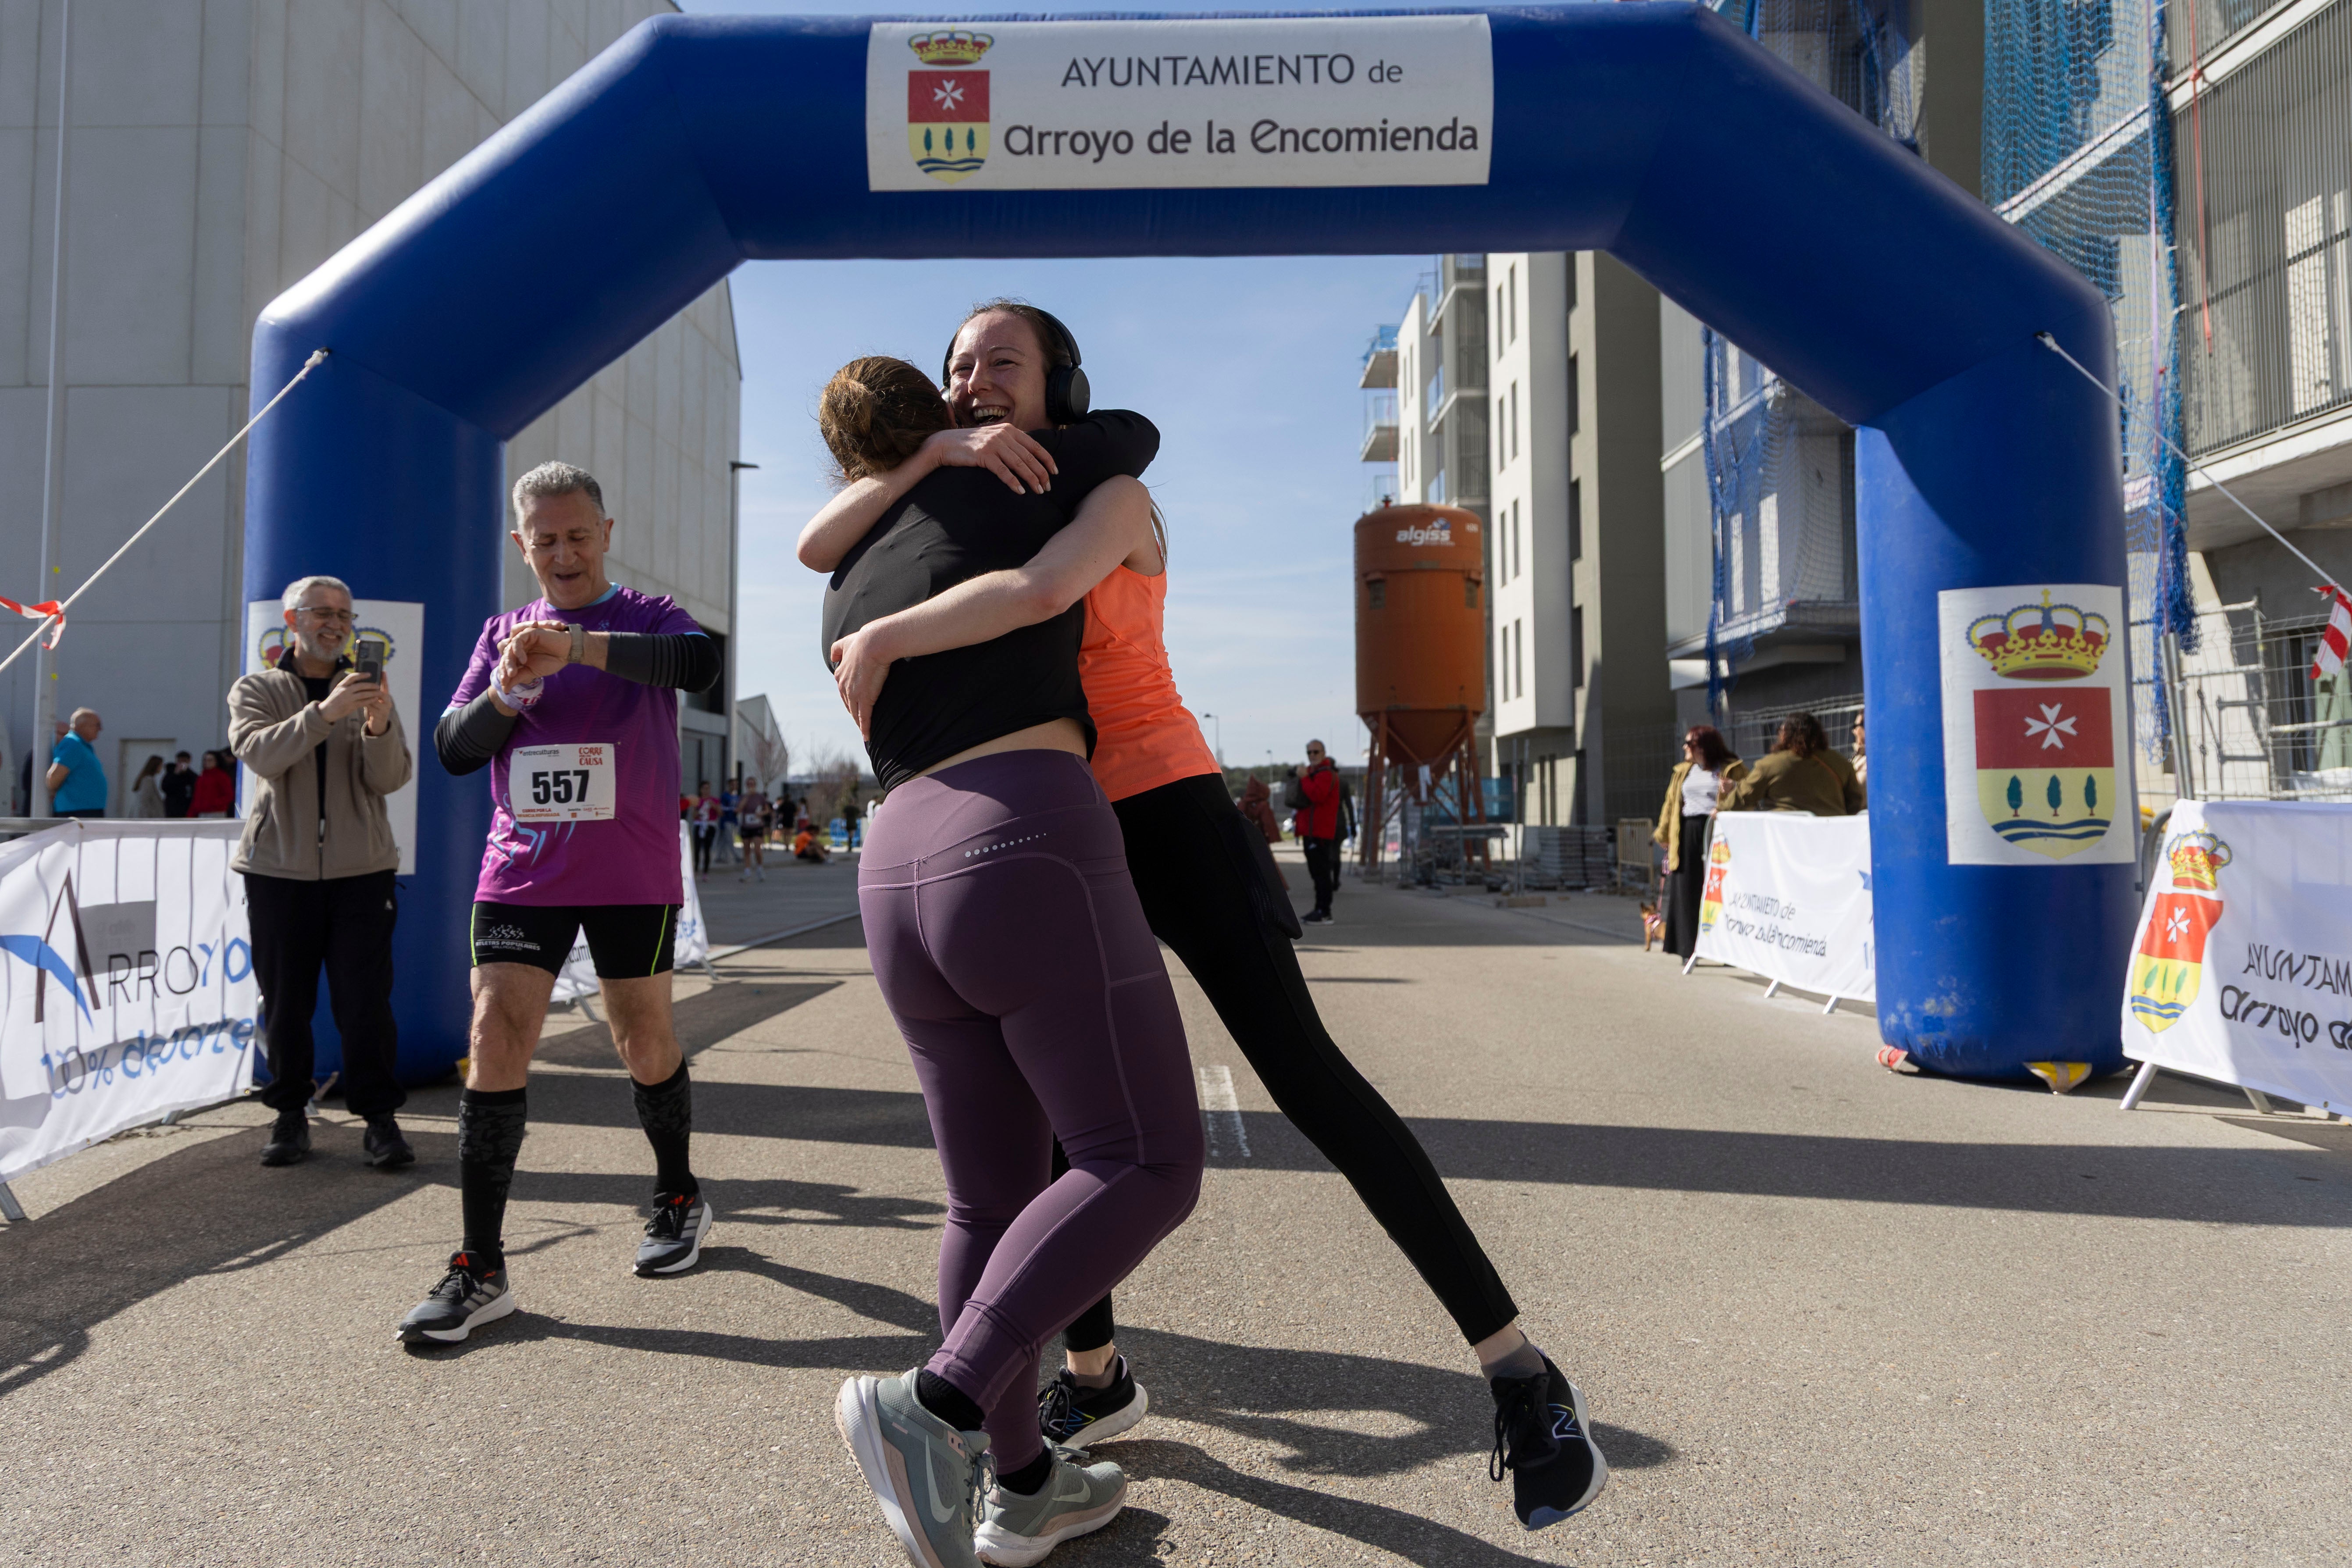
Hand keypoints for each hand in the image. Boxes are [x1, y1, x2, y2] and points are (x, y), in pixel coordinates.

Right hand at [318, 670, 380, 723]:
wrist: (327, 711)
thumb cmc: (335, 699)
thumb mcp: (339, 690)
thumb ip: (347, 686)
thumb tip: (360, 681)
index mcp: (341, 685)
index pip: (352, 677)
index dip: (361, 674)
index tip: (369, 674)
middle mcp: (344, 690)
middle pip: (360, 685)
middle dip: (370, 685)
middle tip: (378, 685)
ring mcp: (347, 698)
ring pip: (363, 694)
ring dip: (372, 693)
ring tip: (379, 692)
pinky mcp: (350, 706)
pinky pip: (363, 702)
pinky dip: (370, 700)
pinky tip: (375, 699)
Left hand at [359, 673, 392, 734]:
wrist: (377, 724)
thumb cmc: (374, 709)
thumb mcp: (374, 700)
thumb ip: (371, 693)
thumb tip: (364, 682)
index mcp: (386, 698)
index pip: (386, 686)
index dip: (385, 679)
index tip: (383, 671)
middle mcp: (388, 703)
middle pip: (381, 693)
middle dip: (372, 689)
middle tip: (365, 684)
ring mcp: (384, 710)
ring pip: (374, 700)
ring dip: (366, 697)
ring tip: (359, 693)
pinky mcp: (379, 716)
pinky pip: (371, 708)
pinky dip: (364, 704)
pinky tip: (358, 702)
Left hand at [496, 621, 571, 686]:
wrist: (566, 652)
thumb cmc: (551, 661)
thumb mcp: (532, 673)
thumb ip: (518, 678)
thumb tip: (505, 689)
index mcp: (517, 654)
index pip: (504, 662)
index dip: (503, 673)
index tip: (505, 685)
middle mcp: (518, 646)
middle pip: (504, 654)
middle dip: (504, 667)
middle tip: (508, 678)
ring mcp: (523, 639)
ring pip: (508, 647)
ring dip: (508, 660)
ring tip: (513, 673)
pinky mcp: (529, 632)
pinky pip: (518, 640)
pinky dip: (518, 650)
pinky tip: (524, 660)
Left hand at [828, 624, 896, 740]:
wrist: (873, 643)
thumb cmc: (863, 641)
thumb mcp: (845, 643)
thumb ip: (837, 649)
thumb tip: (833, 657)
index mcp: (840, 675)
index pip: (844, 692)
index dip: (849, 699)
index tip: (854, 705)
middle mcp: (844, 686)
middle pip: (848, 704)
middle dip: (853, 713)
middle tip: (859, 721)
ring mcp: (853, 694)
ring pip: (855, 713)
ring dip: (859, 723)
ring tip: (863, 731)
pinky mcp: (865, 699)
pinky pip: (864, 718)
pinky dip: (865, 728)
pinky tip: (866, 737)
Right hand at [921, 424, 1057, 494]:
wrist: (946, 443)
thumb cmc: (971, 444)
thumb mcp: (994, 437)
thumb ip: (1010, 443)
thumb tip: (1027, 456)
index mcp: (1009, 430)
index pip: (1035, 445)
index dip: (1047, 460)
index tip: (1054, 472)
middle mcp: (1004, 435)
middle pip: (1029, 456)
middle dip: (1041, 473)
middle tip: (1048, 487)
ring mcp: (994, 444)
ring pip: (1019, 464)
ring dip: (1031, 479)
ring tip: (1039, 491)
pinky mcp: (984, 455)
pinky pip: (1003, 471)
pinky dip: (1013, 482)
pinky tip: (1020, 491)